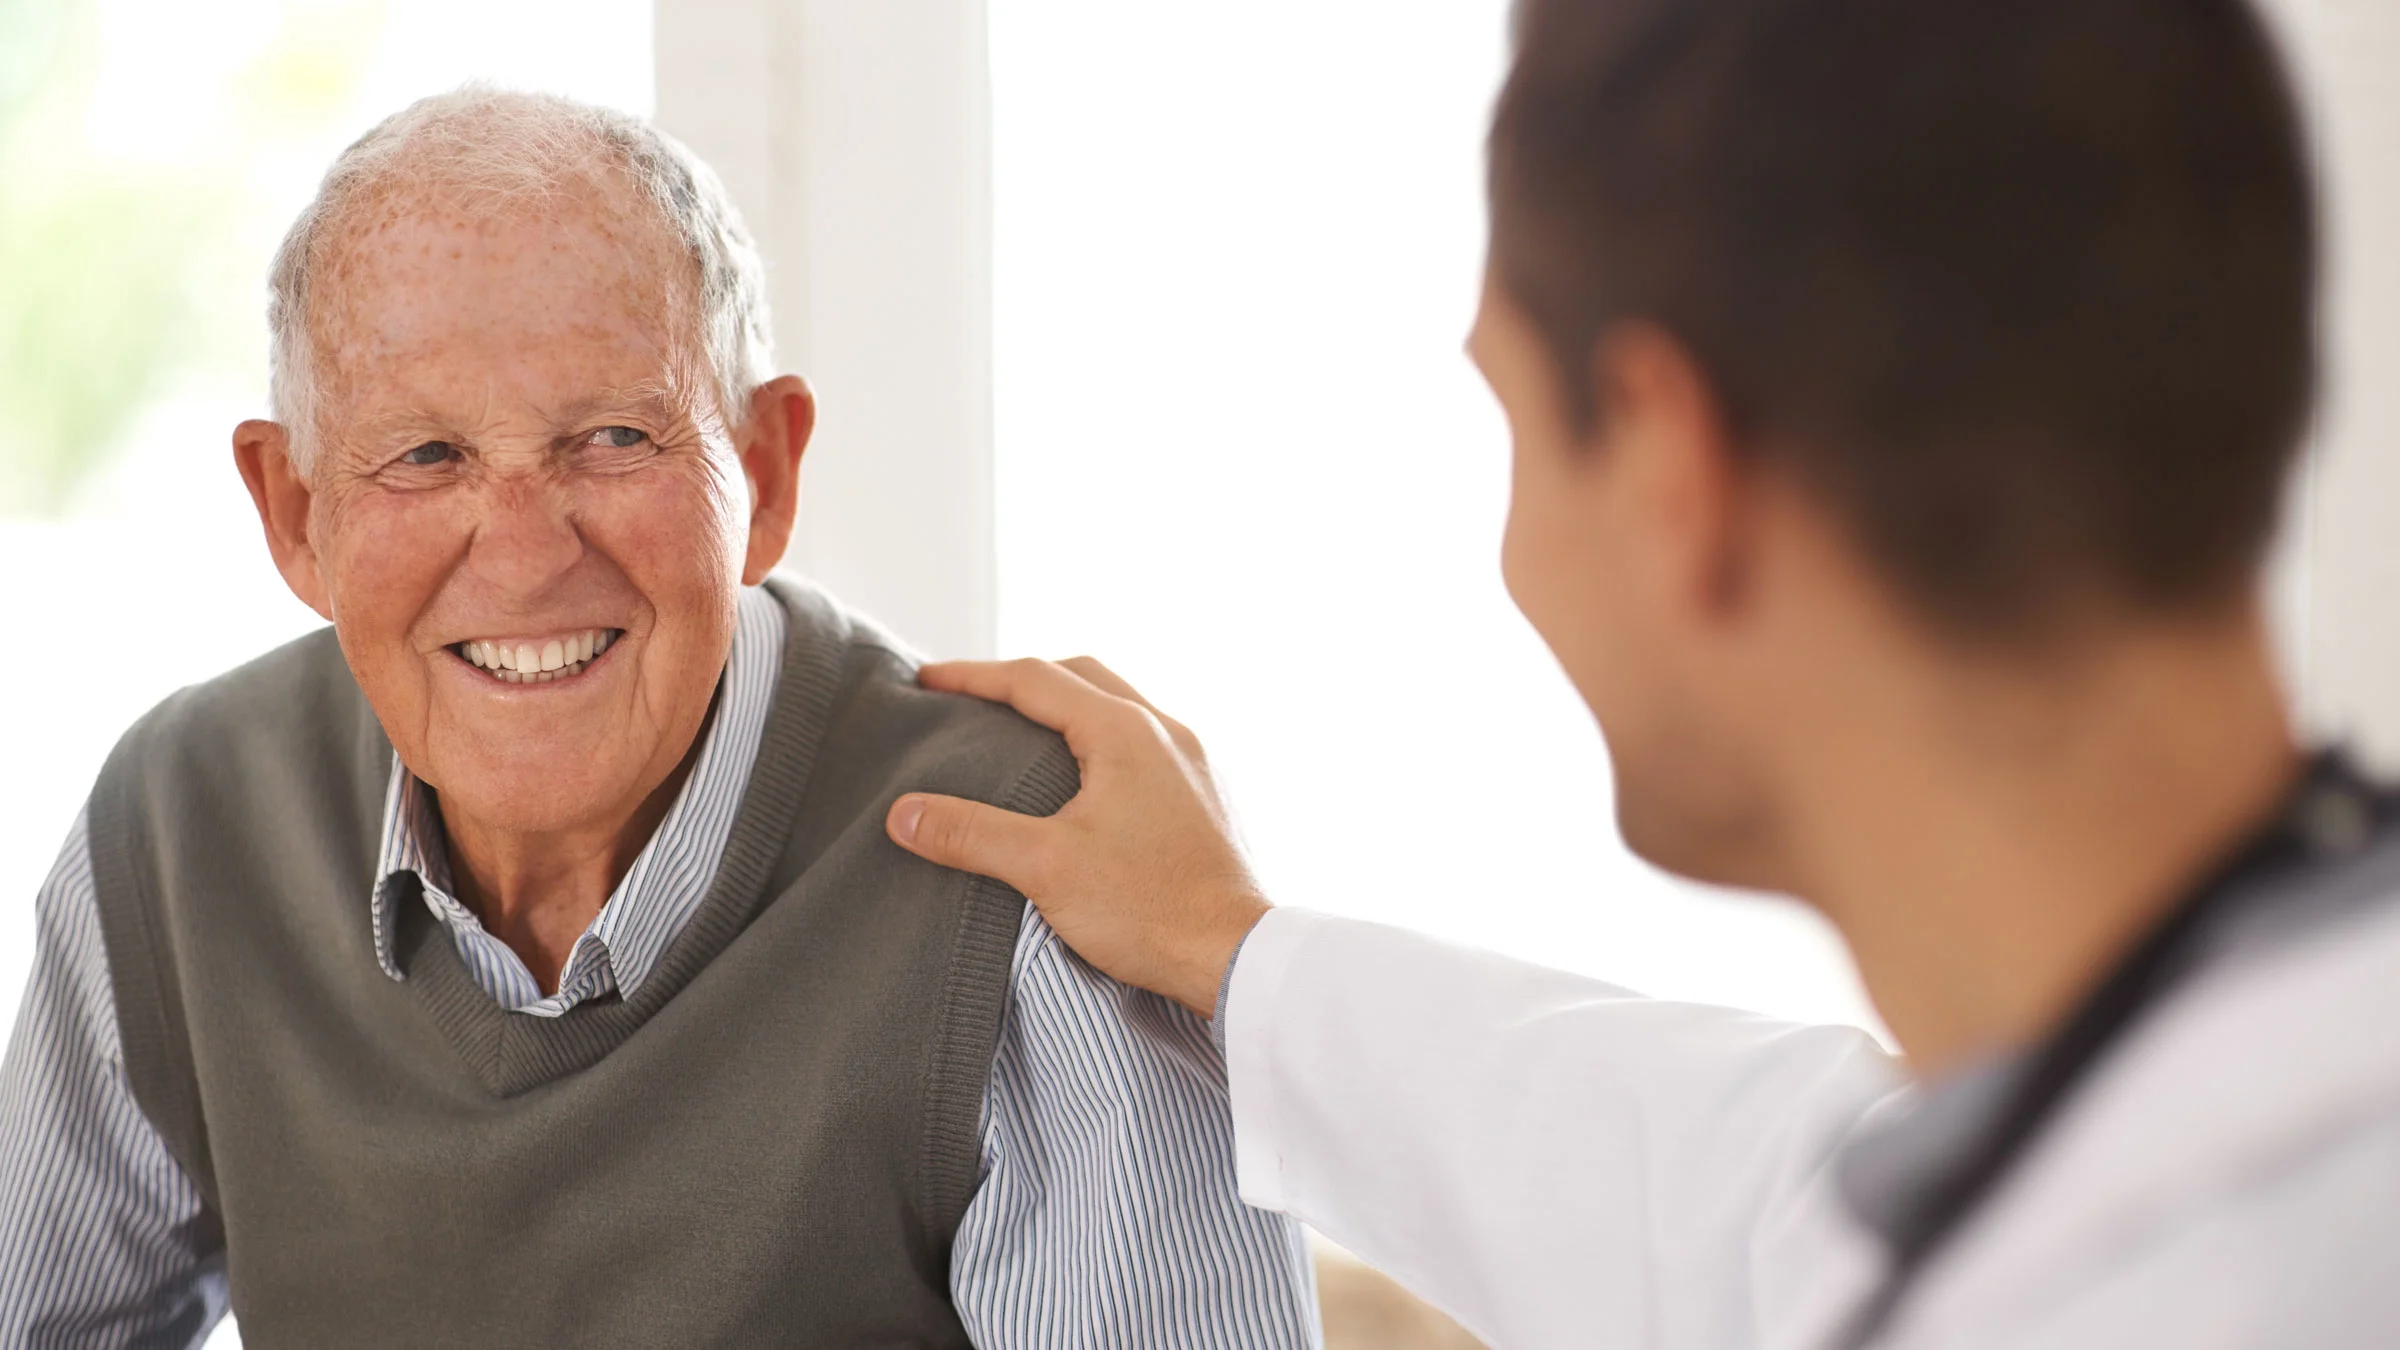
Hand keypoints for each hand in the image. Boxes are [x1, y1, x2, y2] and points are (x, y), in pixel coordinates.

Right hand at [885, 657, 1268, 1016]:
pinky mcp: (1204, 795)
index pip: (1034, 678)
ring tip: (1019, 730)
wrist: (1236, 956)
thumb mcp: (1045, 867)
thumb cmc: (1150, 909)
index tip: (927, 681)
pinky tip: (1081, 777)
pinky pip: (1143, 742)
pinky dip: (1098, 738)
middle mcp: (1165, 731)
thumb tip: (903, 814)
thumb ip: (970, 833)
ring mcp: (1192, 761)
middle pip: (1081, 676)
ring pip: (1117, 706)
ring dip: (1066, 706)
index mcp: (1125, 731)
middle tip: (971, 697)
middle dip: (1021, 680)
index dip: (972, 676)